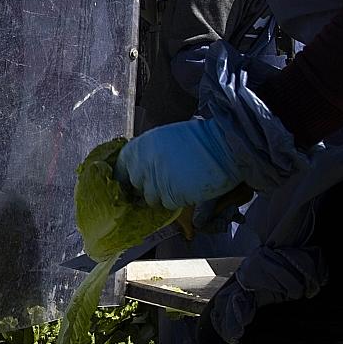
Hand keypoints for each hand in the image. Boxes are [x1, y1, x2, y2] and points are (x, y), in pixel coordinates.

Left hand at [116, 118, 242, 210]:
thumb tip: (139, 170)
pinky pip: (166, 204)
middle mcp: (143, 163)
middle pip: (134, 185)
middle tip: (160, 184)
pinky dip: (175, 201)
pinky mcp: (171, 195)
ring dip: (161, 195)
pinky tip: (186, 189)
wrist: (224, 145)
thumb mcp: (164, 139)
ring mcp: (156, 180)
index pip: (119, 168)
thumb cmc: (199, 139)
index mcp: (140, 146)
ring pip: (149, 198)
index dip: (125, 177)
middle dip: (145, 187)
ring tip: (177, 184)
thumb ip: (148, 155)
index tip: (129, 183)